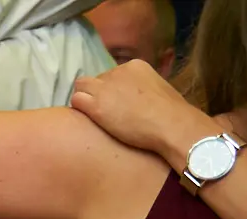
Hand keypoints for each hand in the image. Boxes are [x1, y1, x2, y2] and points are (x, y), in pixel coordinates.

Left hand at [70, 61, 218, 166]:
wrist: (171, 124)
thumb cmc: (170, 113)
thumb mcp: (158, 90)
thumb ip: (143, 89)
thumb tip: (139, 98)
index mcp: (135, 66)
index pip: (112, 74)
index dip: (111, 89)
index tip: (115, 103)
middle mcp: (117, 72)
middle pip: (96, 80)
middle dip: (97, 94)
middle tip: (103, 112)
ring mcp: (105, 87)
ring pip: (81, 87)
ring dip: (85, 99)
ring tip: (92, 116)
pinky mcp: (96, 105)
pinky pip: (76, 100)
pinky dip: (78, 109)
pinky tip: (87, 120)